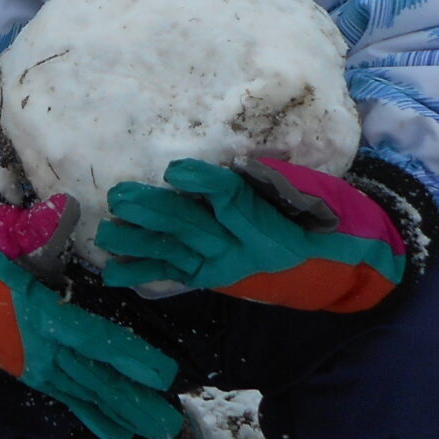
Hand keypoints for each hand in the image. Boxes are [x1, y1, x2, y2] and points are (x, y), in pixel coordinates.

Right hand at [0, 192, 182, 438]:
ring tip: (150, 433)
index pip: (90, 338)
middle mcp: (31, 344)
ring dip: (115, 412)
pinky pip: (59, 392)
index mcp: (32, 309)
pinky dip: (86, 411)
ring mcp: (22, 358)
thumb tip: (68, 208)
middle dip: (130, 401)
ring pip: (77, 391)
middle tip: (169, 426)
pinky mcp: (16, 363)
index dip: (128, 357)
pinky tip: (110, 430)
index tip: (164, 375)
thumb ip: (37, 228)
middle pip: (90, 378)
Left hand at [98, 157, 406, 312]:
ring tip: (105, 233)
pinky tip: (113, 273)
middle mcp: (241, 249)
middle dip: (154, 212)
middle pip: (192, 226)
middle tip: (120, 196)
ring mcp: (222, 266)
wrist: (333, 265)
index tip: (175, 168)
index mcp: (269, 225)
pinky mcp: (210, 277)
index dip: (203, 183)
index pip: (232, 200)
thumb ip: (271, 180)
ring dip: (137, 243)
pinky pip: (173, 275)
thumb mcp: (309, 192)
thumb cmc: (320, 215)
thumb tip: (235, 162)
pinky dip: (143, 274)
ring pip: (174, 252)